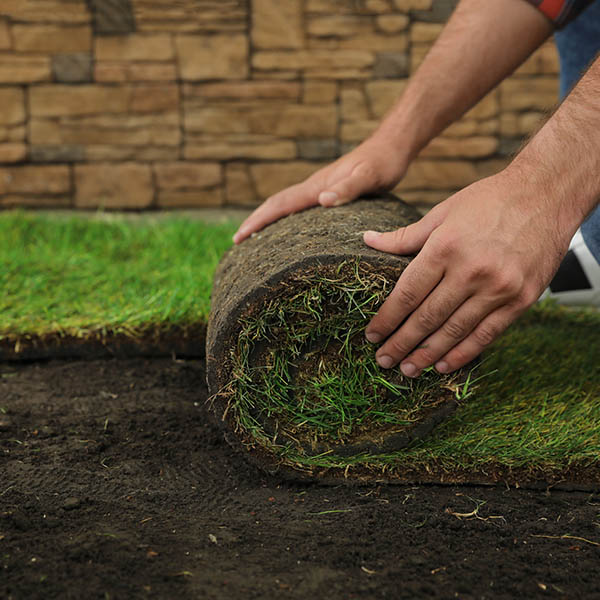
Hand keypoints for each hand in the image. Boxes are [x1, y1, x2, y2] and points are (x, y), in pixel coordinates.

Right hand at [233, 136, 408, 243]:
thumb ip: (348, 188)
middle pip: (276, 204)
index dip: (257, 220)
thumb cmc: (383, 163)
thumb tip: (322, 201)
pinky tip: (289, 229)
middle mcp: (314, 187)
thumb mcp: (370, 177)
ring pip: (286, 205)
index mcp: (317, 186)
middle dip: (254, 221)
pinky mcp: (329, 191)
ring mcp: (320, 188)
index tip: (238, 237)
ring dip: (267, 219)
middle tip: (237, 241)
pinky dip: (286, 218)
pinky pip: (299, 207)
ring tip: (254, 238)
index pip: (280, 204)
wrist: (392, 145)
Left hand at [363, 172, 572, 375]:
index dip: (387, 319)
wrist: (547, 194)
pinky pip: (487, 334)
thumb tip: (367, 241)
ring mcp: (498, 288)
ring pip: (454, 331)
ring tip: (408, 370)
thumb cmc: (490, 200)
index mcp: (445, 247)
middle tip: (383, 360)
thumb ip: (405, 236)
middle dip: (401, 343)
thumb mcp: (442, 212)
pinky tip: (444, 365)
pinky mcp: (521, 300)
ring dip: (427, 354)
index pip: (408, 293)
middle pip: (427, 317)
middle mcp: (471, 271)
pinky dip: (463, 353)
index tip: (372, 335)